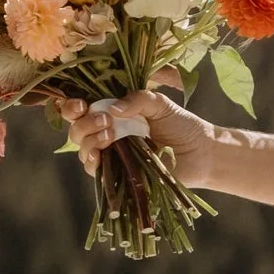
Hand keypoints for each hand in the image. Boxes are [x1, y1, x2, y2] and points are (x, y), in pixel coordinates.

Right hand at [56, 80, 217, 183]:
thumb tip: (112, 108)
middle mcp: (107, 133)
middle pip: (76, 129)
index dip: (72, 106)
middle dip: (84, 123)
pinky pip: (94, 170)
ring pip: (82, 148)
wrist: (200, 153)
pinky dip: (91, 161)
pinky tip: (99, 154)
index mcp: (113, 112)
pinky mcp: (117, 174)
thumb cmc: (181, 125)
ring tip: (111, 134)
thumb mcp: (160, 104)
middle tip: (105, 120)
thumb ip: (138, 99)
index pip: (81, 108)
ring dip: (89, 140)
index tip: (80, 104)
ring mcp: (111, 154)